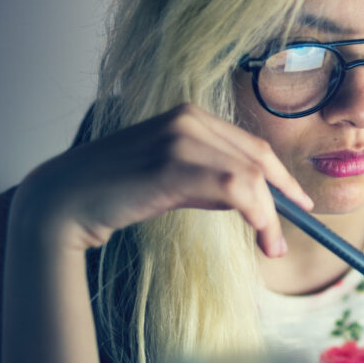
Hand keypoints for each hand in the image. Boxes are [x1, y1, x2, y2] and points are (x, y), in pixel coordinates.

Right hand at [12, 103, 312, 256]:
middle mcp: (188, 118)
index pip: (252, 145)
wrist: (63, 200)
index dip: (282, 175)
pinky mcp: (171, 163)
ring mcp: (180, 137)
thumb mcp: (172, 178)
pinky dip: (257, 214)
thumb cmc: (117, 192)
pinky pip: (234, 187)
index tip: (300, 201)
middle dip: (284, 195)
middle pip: (258, 158)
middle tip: (295, 230)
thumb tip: (254, 199)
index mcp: (190, 115)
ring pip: (250, 175)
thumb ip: (210, 178)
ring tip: (272, 246)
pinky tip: (260, 236)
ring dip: (270, 215)